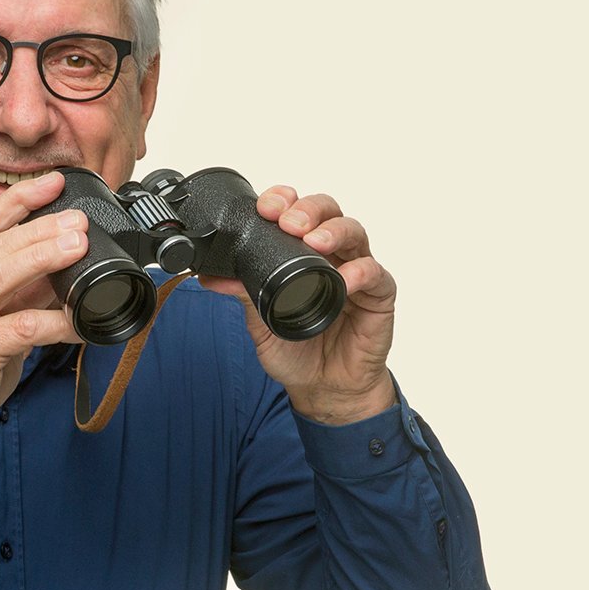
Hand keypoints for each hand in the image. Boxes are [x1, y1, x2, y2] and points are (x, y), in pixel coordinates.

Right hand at [0, 172, 87, 501]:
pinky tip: (81, 320)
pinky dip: (55, 323)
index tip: (51, 183)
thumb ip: (13, 292)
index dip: (16, 200)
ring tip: (77, 247)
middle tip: (77, 222)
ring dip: (42, 258)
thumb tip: (56, 268)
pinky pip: (19, 330)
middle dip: (38, 229)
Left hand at [199, 187, 398, 424]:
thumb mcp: (262, 321)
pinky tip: (346, 278)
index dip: (284, 201)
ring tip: (315, 241)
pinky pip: (376, 274)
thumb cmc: (297, 351)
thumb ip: (243, 295)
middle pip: (328, 212)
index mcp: (302, 253)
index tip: (265, 207)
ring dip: (333, 230)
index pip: (297, 213)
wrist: (322, 389)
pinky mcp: (378, 295)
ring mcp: (357, 272)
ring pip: (353, 233)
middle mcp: (332, 255)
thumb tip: (210, 277)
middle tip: (289, 221)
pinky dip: (361, 271)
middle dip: (308, 209)